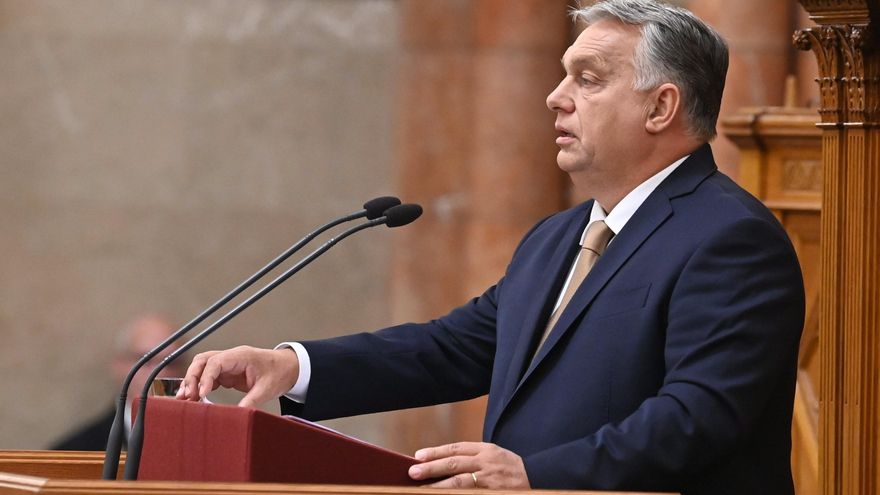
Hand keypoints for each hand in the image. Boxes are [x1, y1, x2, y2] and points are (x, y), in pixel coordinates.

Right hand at [176, 345, 298, 407]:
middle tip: (186, 396)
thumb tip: (236, 415)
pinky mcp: (227, 373)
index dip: (205, 377)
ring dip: (192, 381)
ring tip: (184, 398)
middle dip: (192, 377)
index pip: (216, 362)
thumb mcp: (267, 389)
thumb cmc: (279, 373)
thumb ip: (251, 401)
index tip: (201, 395)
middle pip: (203, 361)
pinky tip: (194, 398)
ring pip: (202, 368)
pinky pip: (208, 377)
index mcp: (241, 356)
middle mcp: (231, 357)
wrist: (289, 367)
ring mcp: (228, 364)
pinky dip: (199, 386)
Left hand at [408, 442, 529, 488]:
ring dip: (439, 486)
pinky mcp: (492, 493)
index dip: (436, 452)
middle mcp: (486, 463)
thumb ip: (473, 458)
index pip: (456, 448)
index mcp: (486, 450)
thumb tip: (443, 463)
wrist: (539, 479)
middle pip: (454, 464)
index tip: (418, 456)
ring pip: (460, 482)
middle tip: (413, 472)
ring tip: (422, 489)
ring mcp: (490, 480)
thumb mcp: (494, 456)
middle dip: (432, 468)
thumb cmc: (511, 469)